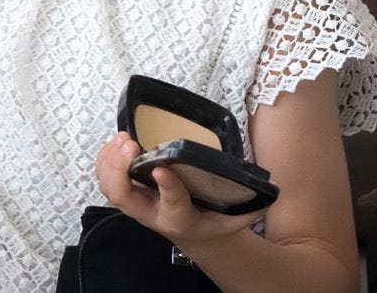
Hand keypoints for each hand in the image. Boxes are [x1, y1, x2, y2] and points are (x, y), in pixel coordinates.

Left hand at [95, 132, 265, 254]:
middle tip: (130, 143)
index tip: (162, 169)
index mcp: (182, 219)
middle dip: (121, 169)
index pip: (173, 204)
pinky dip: (106, 160)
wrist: (200, 237)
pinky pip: (108, 181)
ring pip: (111, 188)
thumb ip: (251, 202)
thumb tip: (270, 185)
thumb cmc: (216, 221)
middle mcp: (154, 215)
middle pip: (125, 198)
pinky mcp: (131, 195)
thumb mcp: (237, 215)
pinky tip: (115, 143)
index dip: (167, 187)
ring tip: (122, 139)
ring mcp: (139, 206)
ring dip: (110, 162)